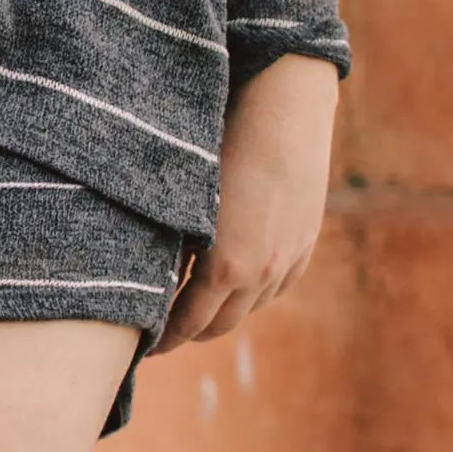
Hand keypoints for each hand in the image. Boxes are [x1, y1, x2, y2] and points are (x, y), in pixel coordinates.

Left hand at [164, 53, 336, 348]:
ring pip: (251, 306)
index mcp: (225, 266)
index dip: (165, 337)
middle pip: (220, 325)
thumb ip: (174, 245)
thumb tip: (156, 277)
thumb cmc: (222, 143)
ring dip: (224, 312)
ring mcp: (288, 259)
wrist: (285, 108)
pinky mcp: (305, 242)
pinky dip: (254, 292)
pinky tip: (238, 283)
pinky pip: (277, 285)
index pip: (188, 322)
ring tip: (199, 307)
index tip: (147, 343)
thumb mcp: (187, 200)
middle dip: (191, 331)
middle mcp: (262, 272)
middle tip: (166, 331)